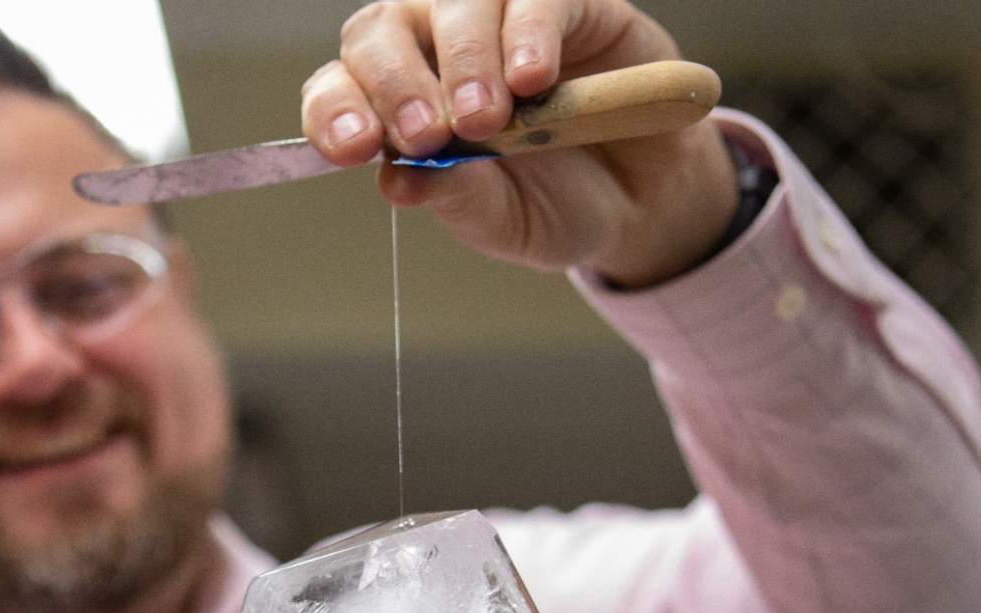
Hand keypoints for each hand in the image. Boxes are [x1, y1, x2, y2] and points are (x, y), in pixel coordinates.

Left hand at [299, 0, 739, 286]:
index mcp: (398, 106)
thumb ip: (456, 199)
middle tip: (429, 136)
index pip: (340, 89)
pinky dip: (530, 32)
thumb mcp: (503, 222)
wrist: (644, 198)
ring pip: (453, 3)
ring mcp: (496, 17)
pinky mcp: (566, 1)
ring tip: (489, 118)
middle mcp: (433, 48)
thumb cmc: (556, 203)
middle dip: (398, 84)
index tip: (358, 147)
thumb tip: (397, 181)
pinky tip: (535, 78)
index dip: (336, 111)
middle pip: (381, 32)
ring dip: (464, 59)